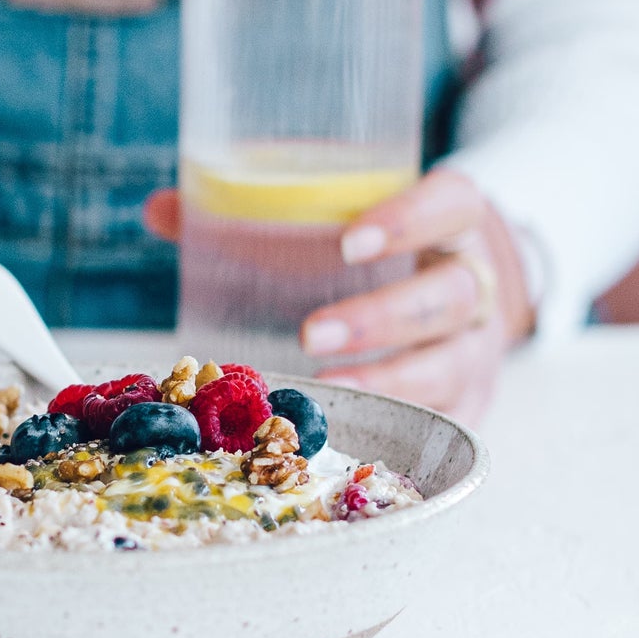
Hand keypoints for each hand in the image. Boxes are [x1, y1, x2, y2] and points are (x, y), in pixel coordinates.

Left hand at [144, 168, 533, 422]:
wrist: (459, 276)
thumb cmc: (382, 242)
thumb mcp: (341, 210)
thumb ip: (259, 207)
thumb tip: (161, 210)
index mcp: (451, 216)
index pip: (449, 204)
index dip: (409, 219)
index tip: (350, 241)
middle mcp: (476, 279)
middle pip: (449, 295)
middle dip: (382, 318)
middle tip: (311, 333)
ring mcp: (478, 344)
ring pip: (450, 363)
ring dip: (387, 380)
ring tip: (327, 389)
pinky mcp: (471, 397)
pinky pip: (448, 419)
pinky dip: (402, 427)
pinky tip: (355, 433)